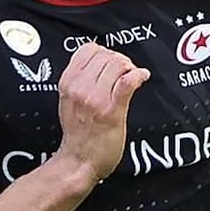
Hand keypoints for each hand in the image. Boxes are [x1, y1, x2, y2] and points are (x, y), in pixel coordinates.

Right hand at [55, 43, 150, 185]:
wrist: (79, 161)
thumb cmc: (77, 133)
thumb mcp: (68, 100)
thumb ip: (79, 80)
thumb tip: (98, 62)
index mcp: (68, 82)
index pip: (88, 49)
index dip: (104, 52)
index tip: (111, 62)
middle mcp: (80, 88)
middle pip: (106, 55)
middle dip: (120, 59)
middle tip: (125, 72)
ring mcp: (96, 99)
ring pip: (118, 64)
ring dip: (130, 67)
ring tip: (132, 77)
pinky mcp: (112, 111)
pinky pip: (128, 82)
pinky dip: (138, 75)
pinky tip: (142, 77)